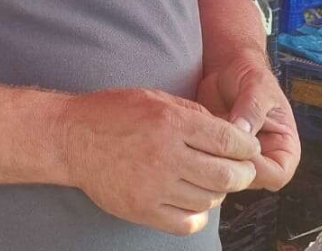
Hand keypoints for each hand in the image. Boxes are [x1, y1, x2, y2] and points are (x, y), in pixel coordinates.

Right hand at [59, 88, 259, 236]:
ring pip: (209, 200)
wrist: (72, 138)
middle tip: (241, 170)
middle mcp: (165, 156)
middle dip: (242, 173)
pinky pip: (187, 222)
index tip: (249, 149)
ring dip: (218, 192)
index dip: (247, 147)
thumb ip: (192, 114)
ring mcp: (154, 187)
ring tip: (211, 182)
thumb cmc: (113, 113)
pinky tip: (193, 201)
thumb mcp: (156, 98)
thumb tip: (229, 132)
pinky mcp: (143, 209)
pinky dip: (198, 214)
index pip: (228, 141)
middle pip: (226, 176)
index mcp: (171, 123)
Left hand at [197, 58, 299, 191]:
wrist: (228, 65)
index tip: (239, 150)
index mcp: (284, 147)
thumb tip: (242, 132)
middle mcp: (263, 157)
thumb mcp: (257, 87)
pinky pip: (209, 163)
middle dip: (231, 165)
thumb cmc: (250, 74)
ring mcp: (239, 155)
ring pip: (227, 174)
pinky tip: (196, 135)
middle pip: (250, 180)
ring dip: (214, 160)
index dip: (258, 168)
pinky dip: (201, 152)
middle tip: (214, 145)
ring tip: (204, 136)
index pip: (278, 175)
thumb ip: (253, 109)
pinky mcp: (218, 151)